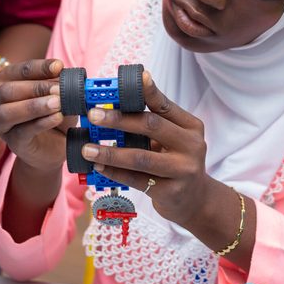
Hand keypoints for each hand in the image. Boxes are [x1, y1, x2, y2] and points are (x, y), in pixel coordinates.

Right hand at [0, 58, 67, 173]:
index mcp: (7, 82)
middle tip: (58, 89)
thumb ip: (61, 86)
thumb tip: (69, 76)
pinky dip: (40, 123)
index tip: (59, 66)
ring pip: (7, 112)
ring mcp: (2, 123)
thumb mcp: (59, 96)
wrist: (53, 147)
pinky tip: (57, 117)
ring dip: (34, 106)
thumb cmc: (53, 114)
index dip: (39, 67)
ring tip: (57, 103)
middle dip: (35, 87)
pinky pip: (21, 132)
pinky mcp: (13, 142)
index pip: (19, 70)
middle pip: (7, 90)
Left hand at [78, 70, 213, 227]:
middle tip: (93, 115)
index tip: (123, 83)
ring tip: (87, 149)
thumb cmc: (177, 163)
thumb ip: (153, 123)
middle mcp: (191, 145)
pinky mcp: (171, 192)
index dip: (145, 91)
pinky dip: (114, 173)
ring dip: (110, 153)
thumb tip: (115, 106)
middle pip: (151, 126)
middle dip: (118, 120)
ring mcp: (183, 170)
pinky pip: (136, 180)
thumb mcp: (174, 139)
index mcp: (191, 126)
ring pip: (141, 157)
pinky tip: (98, 167)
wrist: (196, 200)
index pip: (164, 105)